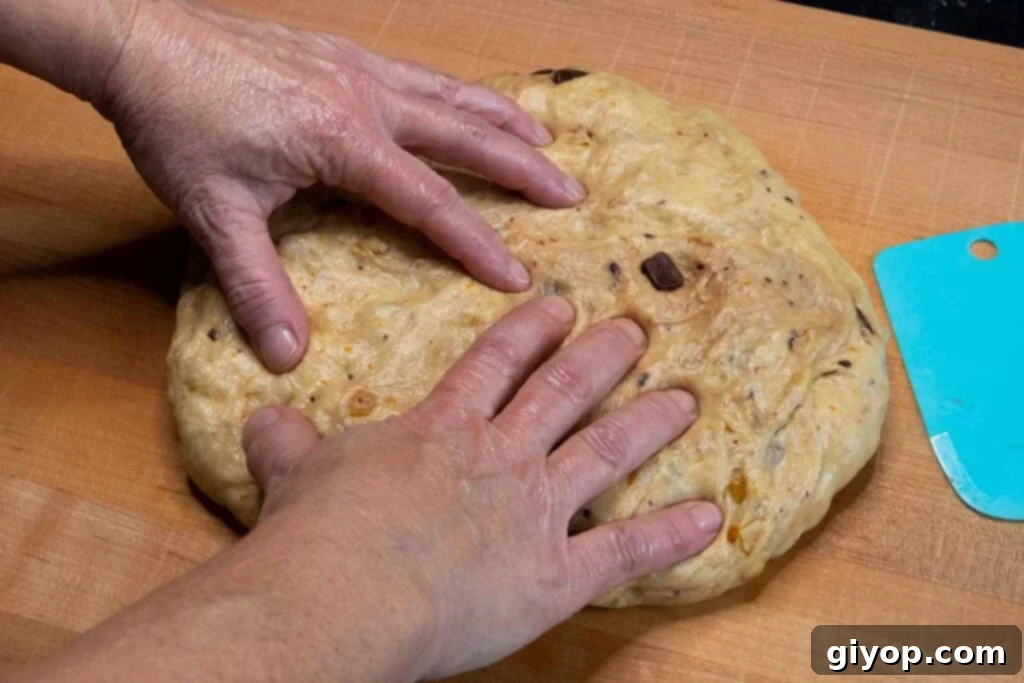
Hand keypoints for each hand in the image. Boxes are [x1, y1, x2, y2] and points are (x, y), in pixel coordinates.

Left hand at [100, 1, 583, 371]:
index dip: (476, 241)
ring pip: (451, 95)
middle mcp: (365, 99)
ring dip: (502, 120)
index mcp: (342, 140)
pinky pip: (421, 74)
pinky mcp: (343, 54)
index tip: (519, 277)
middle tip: (571, 194)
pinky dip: (461, 91)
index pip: (428, 200)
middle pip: (463, 136)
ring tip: (547, 141)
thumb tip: (286, 354)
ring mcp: (358, 70)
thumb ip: (257, 285)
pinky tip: (472, 101)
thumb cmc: (177, 124)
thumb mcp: (214, 213)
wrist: (140, 40)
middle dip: (521, 169)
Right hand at [242, 296, 721, 678]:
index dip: (531, 328)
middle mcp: (500, 454)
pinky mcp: (555, 573)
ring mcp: (534, 509)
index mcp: (443, 427)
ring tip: (687, 399)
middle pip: (563, 390)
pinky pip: (624, 549)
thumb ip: (288, 442)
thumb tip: (264, 420)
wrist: (337, 596)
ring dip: (649, 421)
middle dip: (603, 355)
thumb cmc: (314, 533)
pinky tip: (710, 516)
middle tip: (636, 329)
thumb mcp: (293, 473)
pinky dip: (671, 534)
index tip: (559, 305)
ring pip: (605, 449)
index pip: (496, 360)